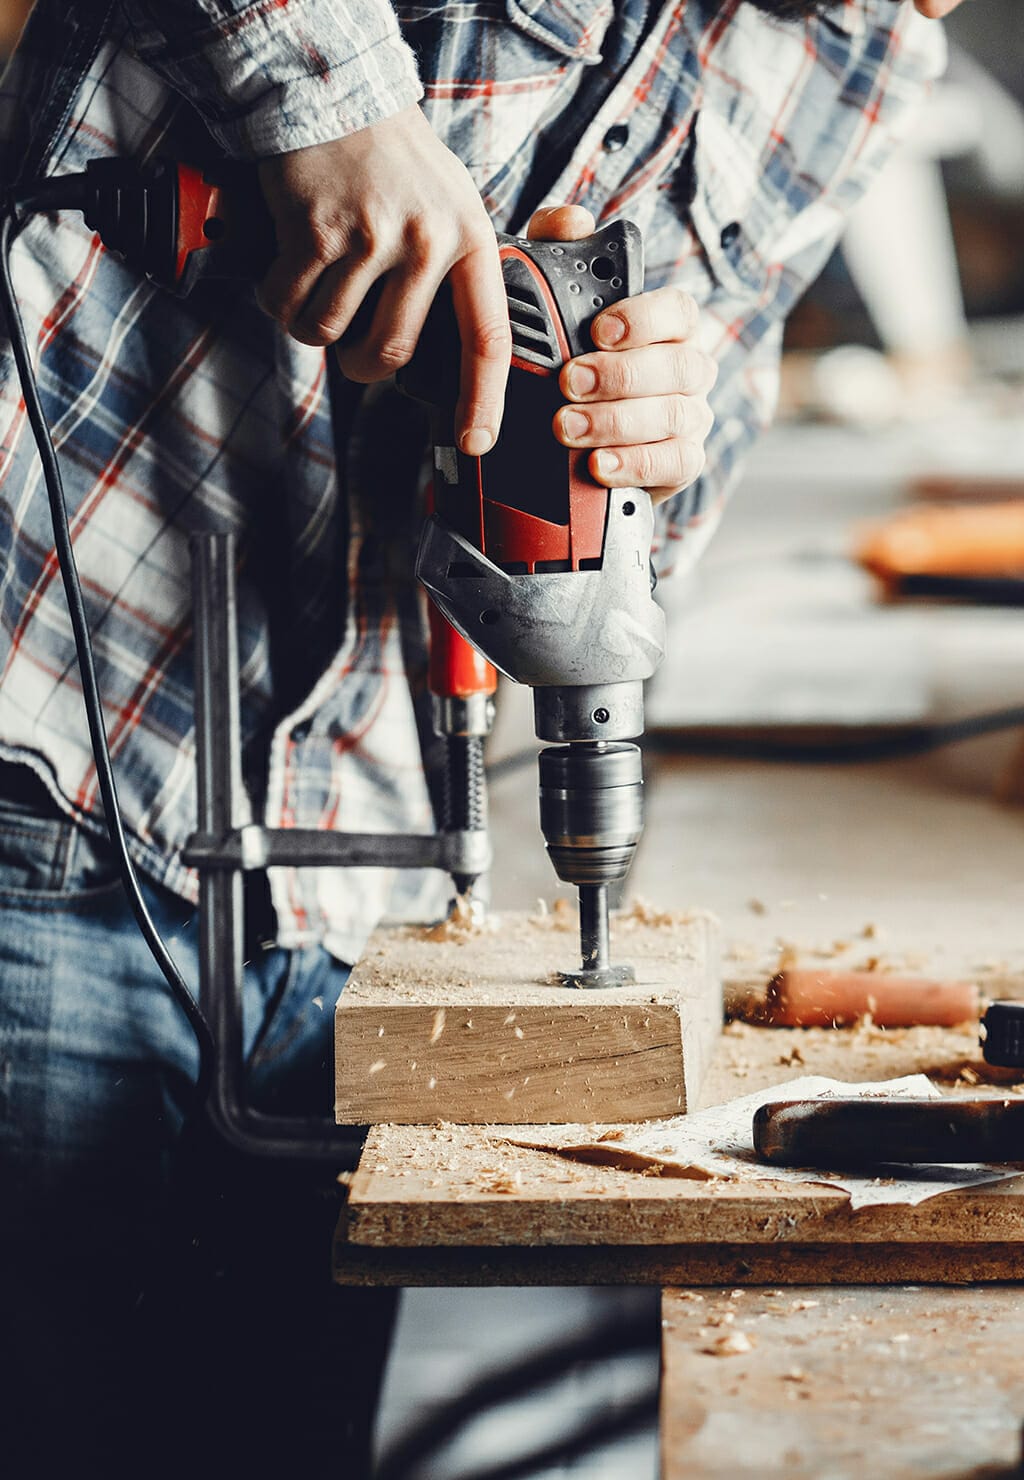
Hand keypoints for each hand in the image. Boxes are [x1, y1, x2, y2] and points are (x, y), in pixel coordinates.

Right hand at [256, 105, 510, 455]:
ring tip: (317, 296)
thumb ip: (461, 272)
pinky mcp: (315, 231)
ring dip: (313, 330)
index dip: (483, 401)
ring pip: (331, 334)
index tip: (476, 441)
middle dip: (364, 370)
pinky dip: (279, 302)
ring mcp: (369, 236)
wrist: (337, 92)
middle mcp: (426, 241)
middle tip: (356, 358)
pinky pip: (289, 303)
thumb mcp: (454, 206)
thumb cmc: (396, 160)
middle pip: (392, 353)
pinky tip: (286, 273)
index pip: (486, 338)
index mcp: (469, 241)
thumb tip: (467, 347)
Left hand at [527, 205, 716, 505]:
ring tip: (565, 427)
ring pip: (675, 416)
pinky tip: (599, 466)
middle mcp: (687, 369)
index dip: (645, 317)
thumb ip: (557, 251)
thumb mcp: (550, 301)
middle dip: (621, 376)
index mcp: (667, 327)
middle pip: (680, 366)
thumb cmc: (566, 361)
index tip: (600, 329)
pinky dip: (637, 465)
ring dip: (617, 422)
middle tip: (568, 382)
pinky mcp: (682, 463)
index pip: (678, 310)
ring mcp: (690, 418)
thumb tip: (571, 220)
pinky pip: (676, 464)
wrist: (556, 445)